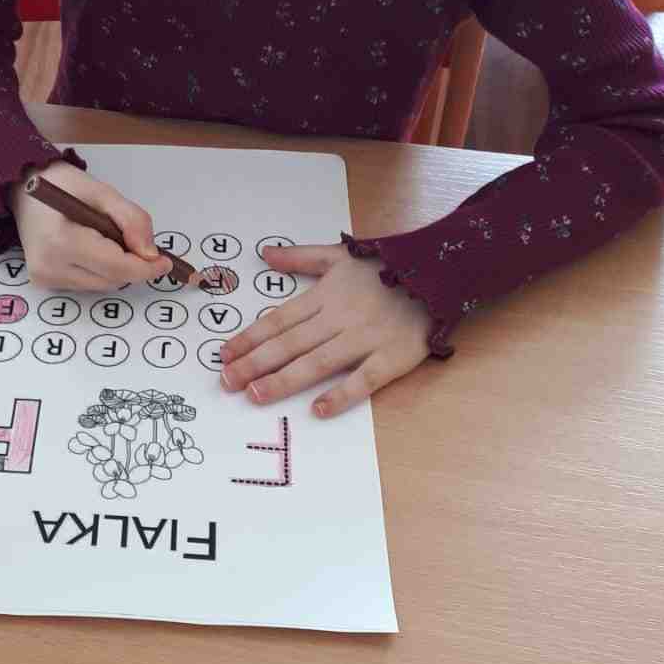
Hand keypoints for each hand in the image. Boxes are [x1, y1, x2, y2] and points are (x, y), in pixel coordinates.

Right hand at [11, 162, 171, 292]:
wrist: (23, 188)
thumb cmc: (62, 184)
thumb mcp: (102, 192)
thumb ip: (131, 220)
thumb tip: (150, 254)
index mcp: (61, 242)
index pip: (116, 268)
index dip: (146, 268)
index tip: (166, 261)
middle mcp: (49, 267)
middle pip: (113, 279)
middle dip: (131, 263)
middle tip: (127, 235)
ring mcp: (45, 278)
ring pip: (103, 285)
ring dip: (115, 266)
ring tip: (102, 236)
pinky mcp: (45, 283)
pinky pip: (88, 283)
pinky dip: (99, 269)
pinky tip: (89, 247)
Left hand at [217, 243, 431, 416]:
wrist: (440, 272)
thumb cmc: (386, 267)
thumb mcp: (339, 255)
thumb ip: (300, 257)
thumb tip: (265, 253)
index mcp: (325, 295)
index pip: (278, 320)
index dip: (249, 338)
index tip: (224, 355)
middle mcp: (339, 317)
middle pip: (289, 343)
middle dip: (254, 363)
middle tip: (226, 382)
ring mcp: (365, 338)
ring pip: (317, 362)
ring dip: (284, 379)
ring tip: (256, 394)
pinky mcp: (392, 357)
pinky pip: (364, 379)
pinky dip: (341, 394)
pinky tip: (318, 410)